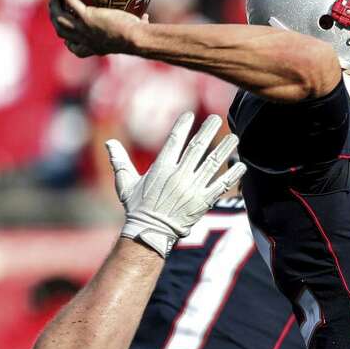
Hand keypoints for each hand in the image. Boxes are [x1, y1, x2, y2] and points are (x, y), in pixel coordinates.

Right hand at [50, 0, 146, 57]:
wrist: (134, 38)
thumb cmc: (137, 36)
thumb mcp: (132, 33)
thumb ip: (137, 24)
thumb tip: (146, 17)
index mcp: (94, 47)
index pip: (75, 48)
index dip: (69, 42)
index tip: (68, 37)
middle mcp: (85, 40)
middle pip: (61, 31)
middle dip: (54, 18)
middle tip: (53, 5)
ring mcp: (83, 29)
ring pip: (59, 17)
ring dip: (54, 5)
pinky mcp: (86, 17)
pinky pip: (69, 2)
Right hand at [111, 111, 245, 255]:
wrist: (150, 233)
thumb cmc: (137, 208)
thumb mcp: (125, 183)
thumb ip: (120, 161)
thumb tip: (108, 143)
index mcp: (161, 168)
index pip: (174, 140)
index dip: (183, 125)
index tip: (191, 115)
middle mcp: (178, 175)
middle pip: (197, 147)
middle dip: (208, 131)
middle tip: (217, 119)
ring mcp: (192, 188)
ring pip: (213, 163)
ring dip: (225, 149)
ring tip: (235, 138)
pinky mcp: (203, 202)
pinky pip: (221, 185)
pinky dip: (232, 175)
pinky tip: (241, 165)